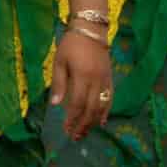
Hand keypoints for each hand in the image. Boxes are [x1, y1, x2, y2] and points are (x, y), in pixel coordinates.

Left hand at [51, 26, 112, 140]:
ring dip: (93, 122)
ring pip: (102, 107)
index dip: (72, 118)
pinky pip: (110, 99)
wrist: (91, 30)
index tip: (66, 129)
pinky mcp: (110, 79)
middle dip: (83, 125)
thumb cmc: (71, 45)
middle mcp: (96, 81)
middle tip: (75, 137)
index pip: (78, 104)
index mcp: (82, 76)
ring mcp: (105, 80)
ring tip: (85, 133)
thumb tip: (55, 105)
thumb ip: (59, 83)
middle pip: (91, 109)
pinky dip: (106, 112)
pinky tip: (102, 122)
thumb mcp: (60, 61)